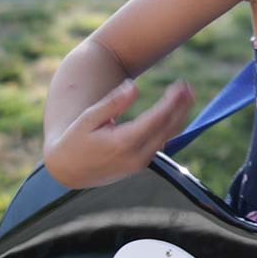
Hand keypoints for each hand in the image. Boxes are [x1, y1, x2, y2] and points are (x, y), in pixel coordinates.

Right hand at [43, 79, 194, 188]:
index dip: (171, 101)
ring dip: (180, 115)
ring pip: (168, 136)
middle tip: (188, 87)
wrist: (68, 171)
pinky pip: (162, 142)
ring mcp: (141, 162)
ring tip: (188, 95)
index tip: (180, 85)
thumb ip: (112, 103)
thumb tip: (134, 86)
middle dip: (181, 106)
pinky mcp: (141, 163)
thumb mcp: (88, 118)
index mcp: (123, 143)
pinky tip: (176, 110)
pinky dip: (171, 125)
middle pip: (168, 128)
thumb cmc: (76, 140)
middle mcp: (136, 156)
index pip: (156, 120)